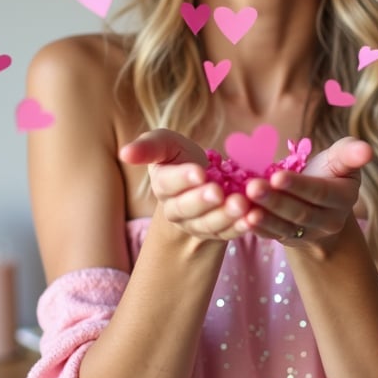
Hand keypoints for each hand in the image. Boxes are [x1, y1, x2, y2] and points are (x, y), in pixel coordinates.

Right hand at [119, 129, 250, 241]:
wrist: (201, 179)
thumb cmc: (179, 157)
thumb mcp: (166, 144)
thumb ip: (148, 147)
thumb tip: (124, 153)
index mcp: (163, 185)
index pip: (169, 183)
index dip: (183, 178)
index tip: (199, 171)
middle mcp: (177, 209)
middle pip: (187, 208)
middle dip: (203, 200)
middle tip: (219, 191)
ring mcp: (197, 224)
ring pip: (209, 223)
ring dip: (225, 216)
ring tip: (242, 204)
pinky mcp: (218, 232)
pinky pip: (228, 233)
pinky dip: (241, 227)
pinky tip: (253, 218)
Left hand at [239, 137, 372, 243]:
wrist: (320, 202)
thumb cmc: (329, 172)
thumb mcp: (341, 160)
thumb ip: (350, 153)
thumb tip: (367, 149)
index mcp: (343, 198)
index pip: (319, 193)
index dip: (298, 186)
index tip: (277, 176)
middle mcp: (328, 221)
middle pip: (299, 212)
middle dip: (274, 200)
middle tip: (252, 187)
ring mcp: (308, 234)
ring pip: (285, 226)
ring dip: (263, 217)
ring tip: (242, 205)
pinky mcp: (289, 240)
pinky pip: (273, 236)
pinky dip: (257, 229)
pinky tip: (241, 219)